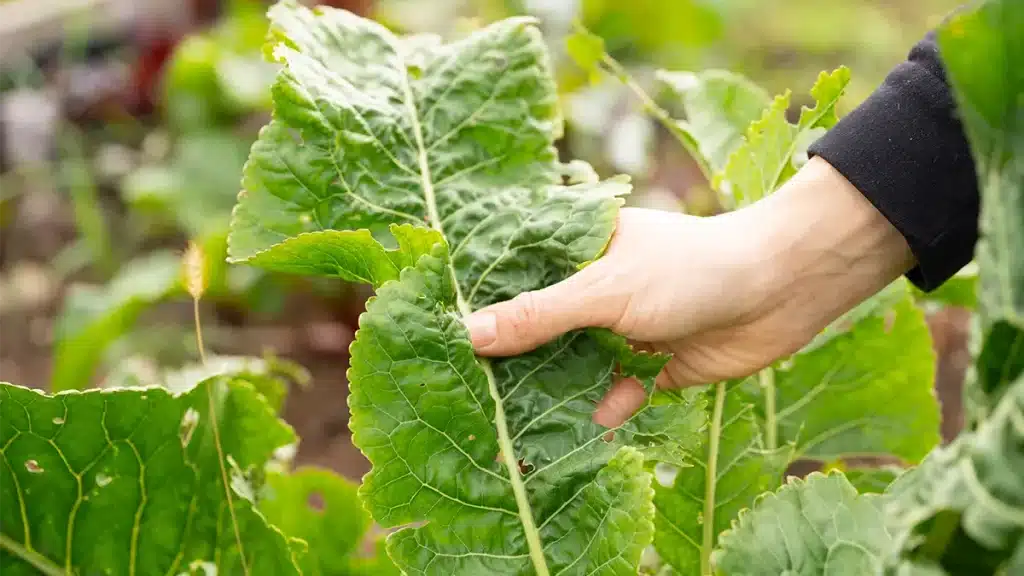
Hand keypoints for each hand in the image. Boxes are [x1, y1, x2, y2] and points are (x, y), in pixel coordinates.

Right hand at [463, 157, 913, 426]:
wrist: (780, 292)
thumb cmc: (689, 270)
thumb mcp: (605, 291)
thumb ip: (538, 316)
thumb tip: (468, 335)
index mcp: (579, 250)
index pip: (516, 277)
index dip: (481, 304)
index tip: (439, 334)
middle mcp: (596, 289)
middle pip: (541, 328)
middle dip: (514, 359)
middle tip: (469, 392)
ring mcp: (623, 327)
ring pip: (574, 365)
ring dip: (554, 392)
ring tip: (514, 426)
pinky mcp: (652, 365)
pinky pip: (615, 392)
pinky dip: (604, 408)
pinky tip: (590, 425)